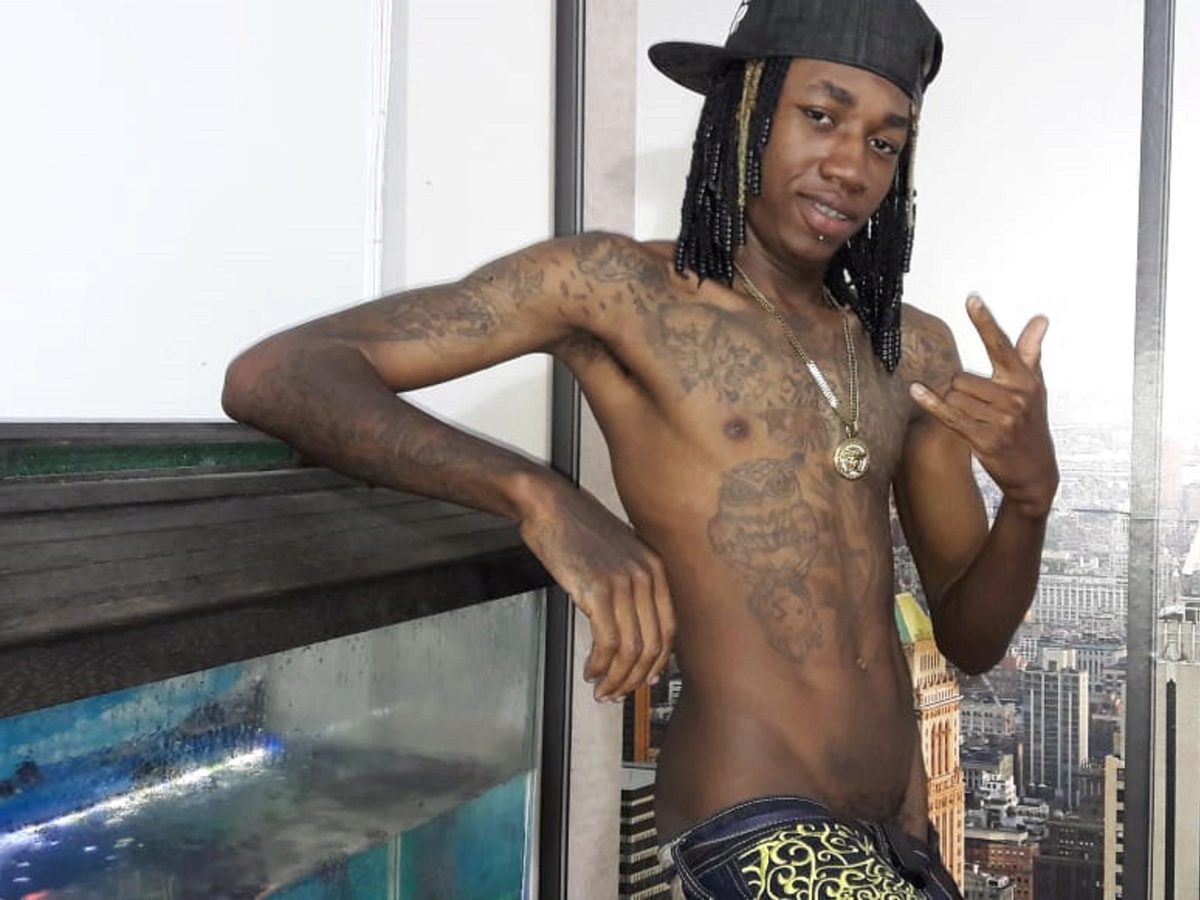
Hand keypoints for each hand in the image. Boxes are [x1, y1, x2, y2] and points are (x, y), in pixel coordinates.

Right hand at [519, 484, 675, 701]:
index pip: (668, 628)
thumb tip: (628, 628)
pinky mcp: (597, 590)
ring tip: (601, 688)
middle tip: (618, 692)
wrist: (550, 505)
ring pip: (631, 648)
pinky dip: (600, 664)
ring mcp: (623, 583)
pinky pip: (607, 641)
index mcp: (655, 568)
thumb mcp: (617, 555)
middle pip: (652, 644)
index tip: (644, 679)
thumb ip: (629, 586)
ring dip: (616, 677)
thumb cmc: (577, 530)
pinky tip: (590, 670)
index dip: (657, 662)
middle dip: (635, 677)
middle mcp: (646, 576)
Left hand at [910, 294, 1058, 517]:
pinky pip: (950, 415)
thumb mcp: (1036, 388)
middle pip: (962, 377)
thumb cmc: (1032, 424)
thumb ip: (1030, 353)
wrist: (1035, 472)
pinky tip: (916, 391)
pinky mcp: (984, 439)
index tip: (971, 300)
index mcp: (1025, 380)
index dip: (985, 322)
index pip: (1001, 345)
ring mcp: (1000, 419)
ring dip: (954, 405)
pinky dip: (931, 403)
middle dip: (960, 390)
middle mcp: (1015, 397)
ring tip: (975, 419)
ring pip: (954, 396)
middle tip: (977, 407)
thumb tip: (1039, 319)